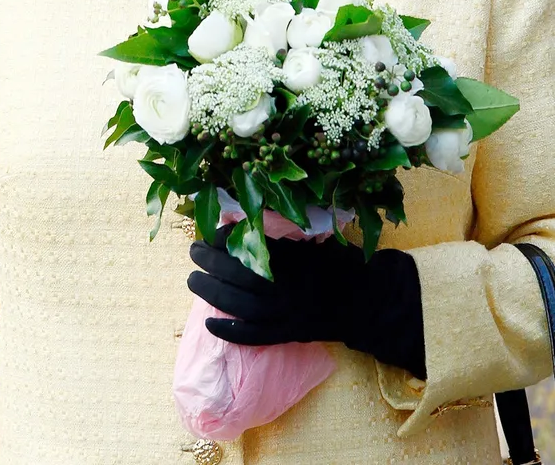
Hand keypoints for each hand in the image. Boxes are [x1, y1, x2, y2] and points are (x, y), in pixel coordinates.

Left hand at [188, 226, 425, 378]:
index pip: (250, 246)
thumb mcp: (312, 241)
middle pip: (238, 273)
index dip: (226, 240)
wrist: (367, 299)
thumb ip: (281, 236)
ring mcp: (286, 313)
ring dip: (211, 291)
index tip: (211, 232)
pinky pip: (253, 336)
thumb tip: (245, 225)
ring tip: (193, 280)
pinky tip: (210, 321)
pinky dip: (230, 330)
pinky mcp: (288, 334)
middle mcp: (286, 286)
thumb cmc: (339, 263)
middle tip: (193, 251)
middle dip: (210, 261)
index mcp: (292, 258)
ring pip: (239, 304)